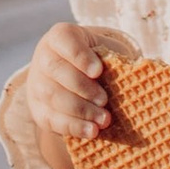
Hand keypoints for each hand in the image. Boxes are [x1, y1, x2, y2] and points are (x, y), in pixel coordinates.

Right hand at [23, 21, 119, 168]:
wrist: (75, 76)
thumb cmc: (96, 59)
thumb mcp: (103, 49)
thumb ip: (112, 58)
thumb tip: (133, 74)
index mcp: (60, 36)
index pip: (64, 40)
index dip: (80, 56)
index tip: (98, 71)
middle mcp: (43, 57)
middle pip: (56, 70)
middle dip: (82, 87)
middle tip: (104, 100)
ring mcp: (36, 84)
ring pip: (52, 96)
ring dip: (80, 110)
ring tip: (104, 119)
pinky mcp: (37, 109)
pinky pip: (51, 119)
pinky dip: (73, 127)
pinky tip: (92, 132)